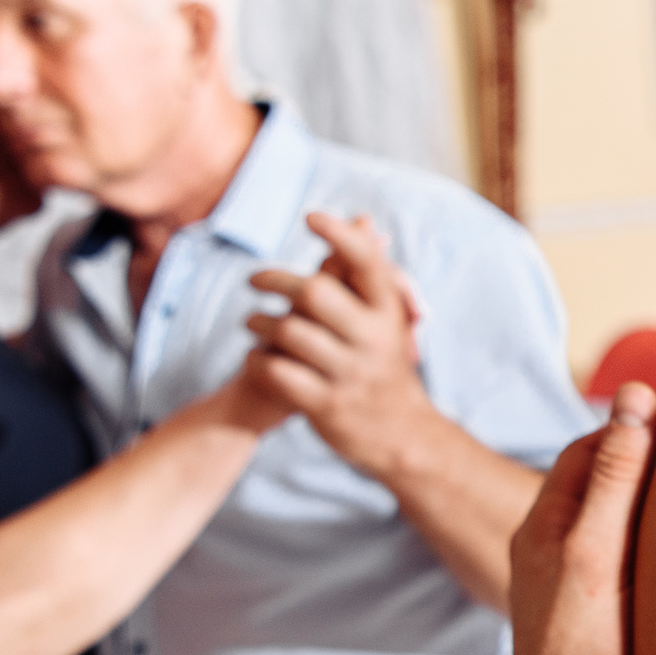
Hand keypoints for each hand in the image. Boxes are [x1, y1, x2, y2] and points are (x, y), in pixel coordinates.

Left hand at [242, 212, 431, 479]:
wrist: (404, 437)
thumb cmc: (387, 366)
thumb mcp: (388, 319)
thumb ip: (368, 272)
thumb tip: (362, 219)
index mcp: (390, 313)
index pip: (366, 262)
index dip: (339, 235)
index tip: (310, 217)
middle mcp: (374, 340)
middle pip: (315, 293)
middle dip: (275, 281)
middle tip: (255, 280)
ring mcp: (350, 374)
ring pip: (290, 332)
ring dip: (260, 323)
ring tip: (251, 322)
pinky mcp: (326, 405)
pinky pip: (278, 373)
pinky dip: (259, 360)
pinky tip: (255, 356)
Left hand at [509, 383, 655, 654]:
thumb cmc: (580, 648)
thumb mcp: (598, 550)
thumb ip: (616, 475)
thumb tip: (634, 396)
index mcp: (543, 526)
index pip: (588, 449)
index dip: (632, 428)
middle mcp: (553, 552)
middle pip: (603, 487)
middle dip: (649, 466)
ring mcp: (574, 588)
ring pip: (617, 528)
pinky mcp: (597, 620)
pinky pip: (627, 565)